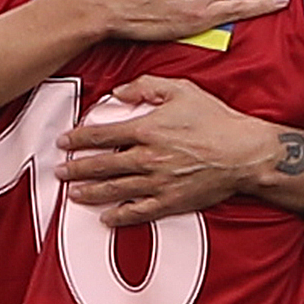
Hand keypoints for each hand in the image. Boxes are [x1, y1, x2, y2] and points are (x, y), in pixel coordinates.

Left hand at [58, 76, 279, 223]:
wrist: (244, 153)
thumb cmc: (215, 119)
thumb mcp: (181, 90)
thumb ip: (146, 86)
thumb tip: (119, 92)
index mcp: (146, 129)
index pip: (101, 135)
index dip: (78, 139)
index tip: (64, 142)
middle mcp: (146, 158)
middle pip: (101, 166)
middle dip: (76, 169)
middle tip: (60, 172)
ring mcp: (157, 183)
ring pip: (114, 190)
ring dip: (90, 193)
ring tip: (73, 194)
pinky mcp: (170, 202)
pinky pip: (138, 212)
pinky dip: (119, 216)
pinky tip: (106, 217)